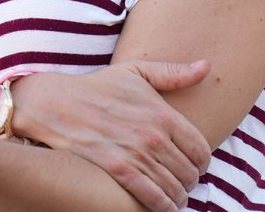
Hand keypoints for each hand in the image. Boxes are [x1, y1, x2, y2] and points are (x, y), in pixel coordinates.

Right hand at [18, 59, 210, 211]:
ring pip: (173, 188)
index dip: (202, 162)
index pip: (200, 149)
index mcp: (163, 113)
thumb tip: (206, 67)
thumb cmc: (98, 87)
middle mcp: (154, 135)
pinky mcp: (117, 169)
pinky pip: (151, 196)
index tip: (194, 164)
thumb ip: (173, 73)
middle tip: (182, 182)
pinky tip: (164, 206)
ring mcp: (135, 153)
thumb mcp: (136, 71)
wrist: (57, 103)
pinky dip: (163, 206)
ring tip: (174, 196)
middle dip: (189, 181)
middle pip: (189, 172)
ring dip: (178, 196)